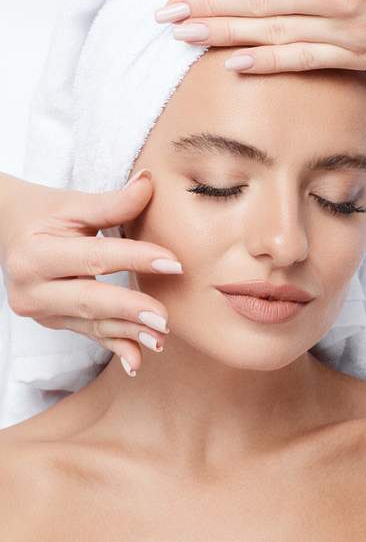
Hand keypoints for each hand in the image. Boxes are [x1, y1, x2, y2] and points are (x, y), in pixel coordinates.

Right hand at [0, 170, 182, 375]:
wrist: (7, 231)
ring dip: (128, 332)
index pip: (95, 257)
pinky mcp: (51, 322)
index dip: (136, 259)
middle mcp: (31, 288)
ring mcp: (39, 310)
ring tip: (161, 337)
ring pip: (90, 323)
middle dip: (130, 309)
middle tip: (166, 318)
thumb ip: (113, 202)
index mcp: (35, 254)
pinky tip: (137, 360)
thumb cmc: (44, 214)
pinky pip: (88, 334)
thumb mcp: (74, 204)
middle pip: (89, 300)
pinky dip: (115, 346)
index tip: (173, 263)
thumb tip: (150, 181)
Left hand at [156, 0, 365, 72]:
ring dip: (222, 36)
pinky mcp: (361, 55)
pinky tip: (233, 64)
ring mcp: (346, 31)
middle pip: (254, 3)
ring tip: (184, 35)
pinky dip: (268, 63)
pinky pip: (305, 60)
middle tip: (165, 13)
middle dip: (204, 7)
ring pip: (271, 33)